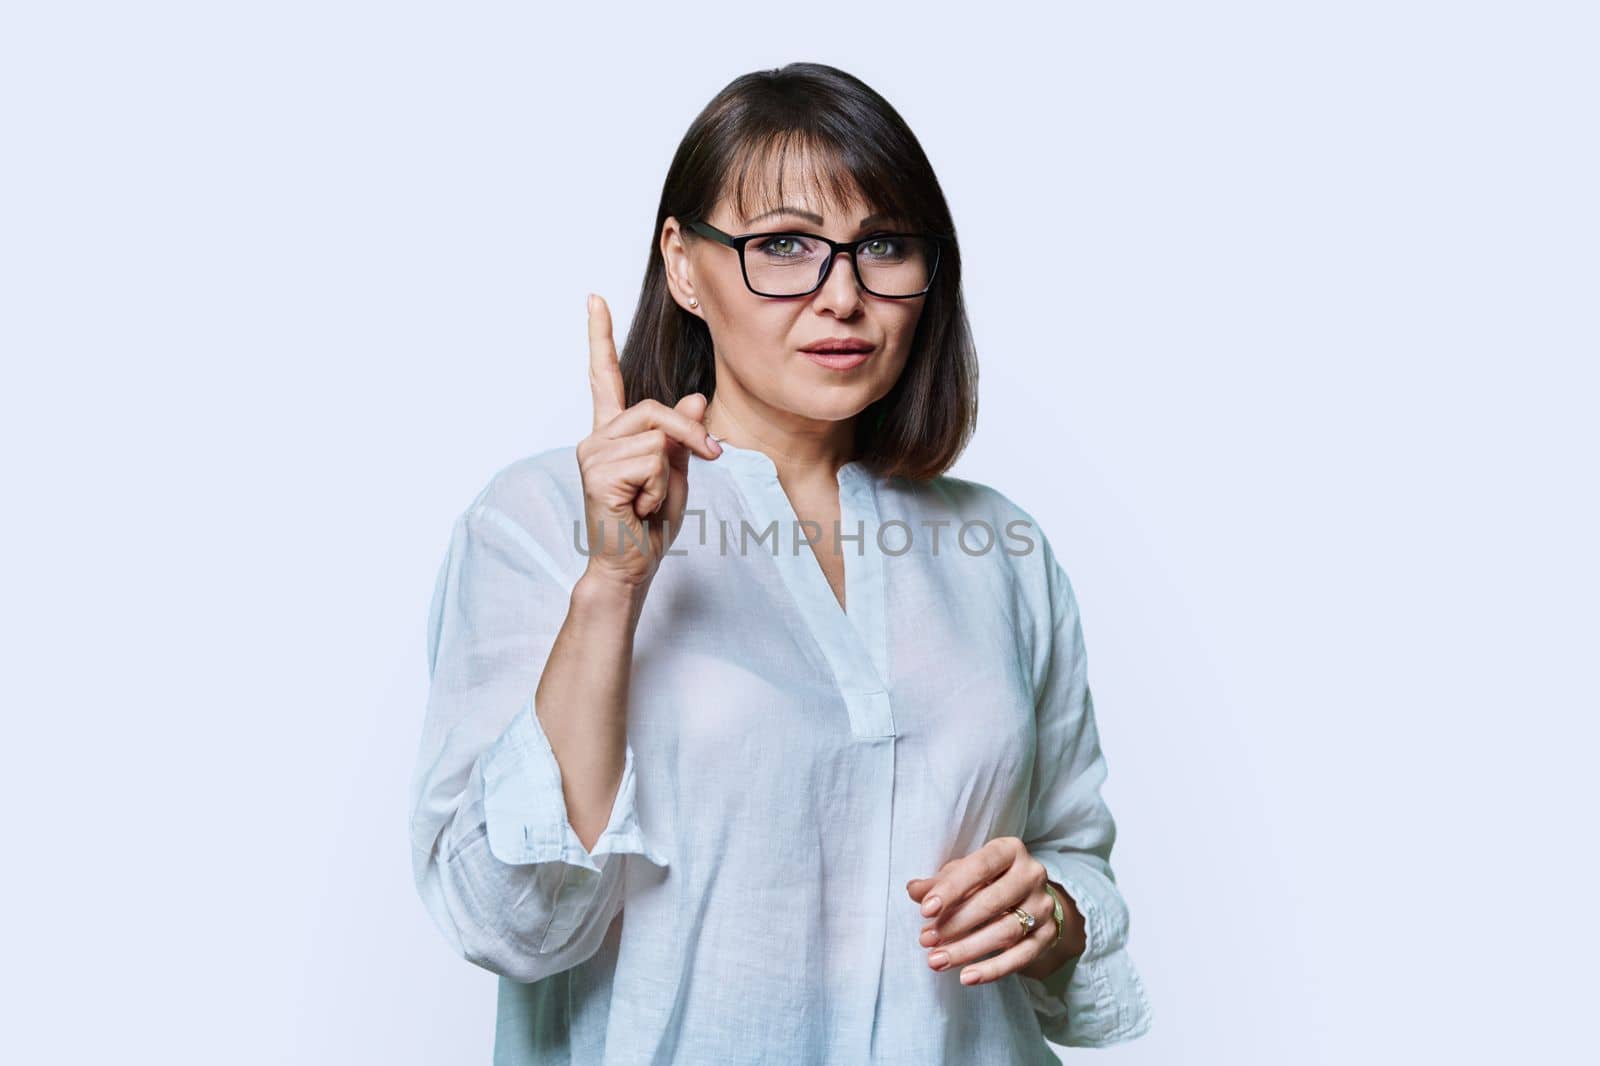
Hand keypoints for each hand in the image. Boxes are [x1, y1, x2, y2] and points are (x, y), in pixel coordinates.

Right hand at [579, 293, 721, 589]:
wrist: (629, 567)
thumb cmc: (649, 525)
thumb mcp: (676, 474)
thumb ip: (681, 437)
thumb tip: (692, 398)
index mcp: (614, 434)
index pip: (604, 376)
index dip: (599, 336)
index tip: (594, 298)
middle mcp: (597, 437)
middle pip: (654, 410)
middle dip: (689, 436)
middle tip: (707, 459)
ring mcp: (593, 454)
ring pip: (657, 438)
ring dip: (668, 474)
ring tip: (646, 501)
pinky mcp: (598, 473)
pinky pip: (652, 461)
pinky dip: (658, 487)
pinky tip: (637, 508)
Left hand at [905, 836, 1085, 986]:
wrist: (1031, 898)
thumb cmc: (988, 881)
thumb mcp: (964, 874)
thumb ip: (939, 882)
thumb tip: (914, 890)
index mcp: (1009, 850)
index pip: (980, 866)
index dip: (951, 888)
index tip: (925, 910)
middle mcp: (1032, 874)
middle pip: (992, 902)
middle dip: (955, 924)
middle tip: (926, 940)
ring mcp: (1044, 906)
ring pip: (1005, 932)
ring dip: (967, 949)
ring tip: (937, 961)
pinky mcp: (1049, 935)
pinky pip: (1021, 957)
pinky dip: (993, 970)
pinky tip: (967, 977)